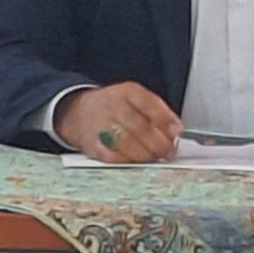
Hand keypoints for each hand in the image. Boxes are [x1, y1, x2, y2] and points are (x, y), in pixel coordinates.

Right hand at [55, 83, 181, 163]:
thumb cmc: (112, 107)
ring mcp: (100, 125)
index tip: (176, 132)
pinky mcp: (92, 144)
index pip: (150, 103)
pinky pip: (113, 156)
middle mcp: (112, 105)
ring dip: (145, 154)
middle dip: (159, 143)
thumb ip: (157, 112)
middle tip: (167, 152)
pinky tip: (134, 160)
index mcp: (127, 92)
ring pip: (128, 143)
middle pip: (140, 127)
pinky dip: (127, 160)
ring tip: (153, 157)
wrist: (77, 112)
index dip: (166, 120)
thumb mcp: (134, 99)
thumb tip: (176, 130)